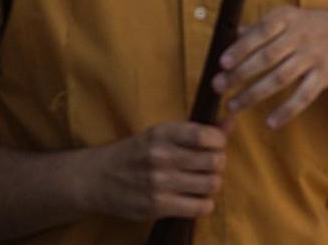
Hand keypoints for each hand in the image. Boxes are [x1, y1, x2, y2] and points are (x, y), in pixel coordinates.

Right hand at [84, 121, 227, 221]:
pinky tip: (196, 198)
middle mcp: (161, 157)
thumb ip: (199, 130)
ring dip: (212, 183)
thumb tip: (231, 121)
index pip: (206, 136)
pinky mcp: (156, 207)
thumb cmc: (137, 153)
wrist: (96, 179)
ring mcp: (159, 183)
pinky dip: (204, 204)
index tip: (215, 145)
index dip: (219, 141)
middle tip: (210, 165)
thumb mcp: (162, 134)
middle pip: (215, 161)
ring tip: (203, 182)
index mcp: (163, 133)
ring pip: (211, 184)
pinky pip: (199, 207)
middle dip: (218, 163)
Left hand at [214, 6, 327, 128]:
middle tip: (218, 87)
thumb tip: (234, 32)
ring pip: (281, 78)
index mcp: (290, 18)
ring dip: (254, 94)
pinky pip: (304, 95)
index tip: (222, 63)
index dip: (242, 47)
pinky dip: (287, 110)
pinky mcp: (325, 75)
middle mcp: (303, 35)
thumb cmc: (310, 28)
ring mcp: (315, 56)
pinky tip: (270, 122)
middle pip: (268, 57)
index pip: (263, 31)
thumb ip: (262, 27)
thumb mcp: (290, 19)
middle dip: (241, 74)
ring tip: (233, 106)